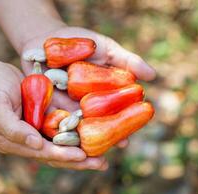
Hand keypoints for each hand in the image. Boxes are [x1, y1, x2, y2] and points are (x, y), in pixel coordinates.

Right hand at [0, 58, 107, 170]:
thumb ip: (12, 128)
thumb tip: (35, 145)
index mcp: (13, 141)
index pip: (41, 153)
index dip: (62, 155)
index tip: (81, 156)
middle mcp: (27, 139)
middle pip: (55, 153)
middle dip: (78, 160)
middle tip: (101, 163)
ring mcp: (35, 128)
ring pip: (61, 143)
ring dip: (81, 150)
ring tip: (102, 156)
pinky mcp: (42, 116)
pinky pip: (62, 127)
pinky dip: (77, 133)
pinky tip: (94, 135)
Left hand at [21, 26, 155, 146]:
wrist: (46, 35)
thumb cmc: (80, 41)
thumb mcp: (106, 49)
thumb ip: (127, 61)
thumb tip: (153, 76)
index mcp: (99, 95)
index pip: (112, 115)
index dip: (120, 128)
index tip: (129, 138)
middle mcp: (82, 105)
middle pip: (95, 126)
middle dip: (104, 138)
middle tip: (114, 148)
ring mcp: (63, 106)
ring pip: (74, 127)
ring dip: (82, 141)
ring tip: (90, 153)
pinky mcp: (44, 104)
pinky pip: (50, 119)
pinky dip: (57, 129)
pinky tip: (62, 139)